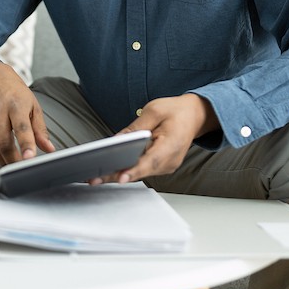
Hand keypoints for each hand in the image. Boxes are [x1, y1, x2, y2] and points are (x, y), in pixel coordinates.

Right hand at [0, 59, 53, 165]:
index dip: (26, 145)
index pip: (22, 128)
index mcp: (17, 104)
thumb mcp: (32, 105)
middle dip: (12, 160)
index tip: (29, 158)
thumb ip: (40, 129)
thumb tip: (48, 148)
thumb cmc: (12, 90)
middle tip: (19, 167)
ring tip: (7, 163)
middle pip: (3, 142)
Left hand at [91, 93, 216, 184]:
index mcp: (172, 145)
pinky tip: (109, 169)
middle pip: (141, 171)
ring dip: (118, 173)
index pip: (151, 161)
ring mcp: (166, 166)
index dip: (134, 170)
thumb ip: (135, 128)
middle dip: (116, 174)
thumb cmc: (176, 111)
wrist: (194, 115)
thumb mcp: (154, 111)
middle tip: (94, 178)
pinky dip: (126, 169)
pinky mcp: (160, 166)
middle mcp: (170, 161)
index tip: (120, 176)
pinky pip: (141, 169)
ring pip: (139, 172)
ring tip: (95, 176)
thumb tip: (116, 141)